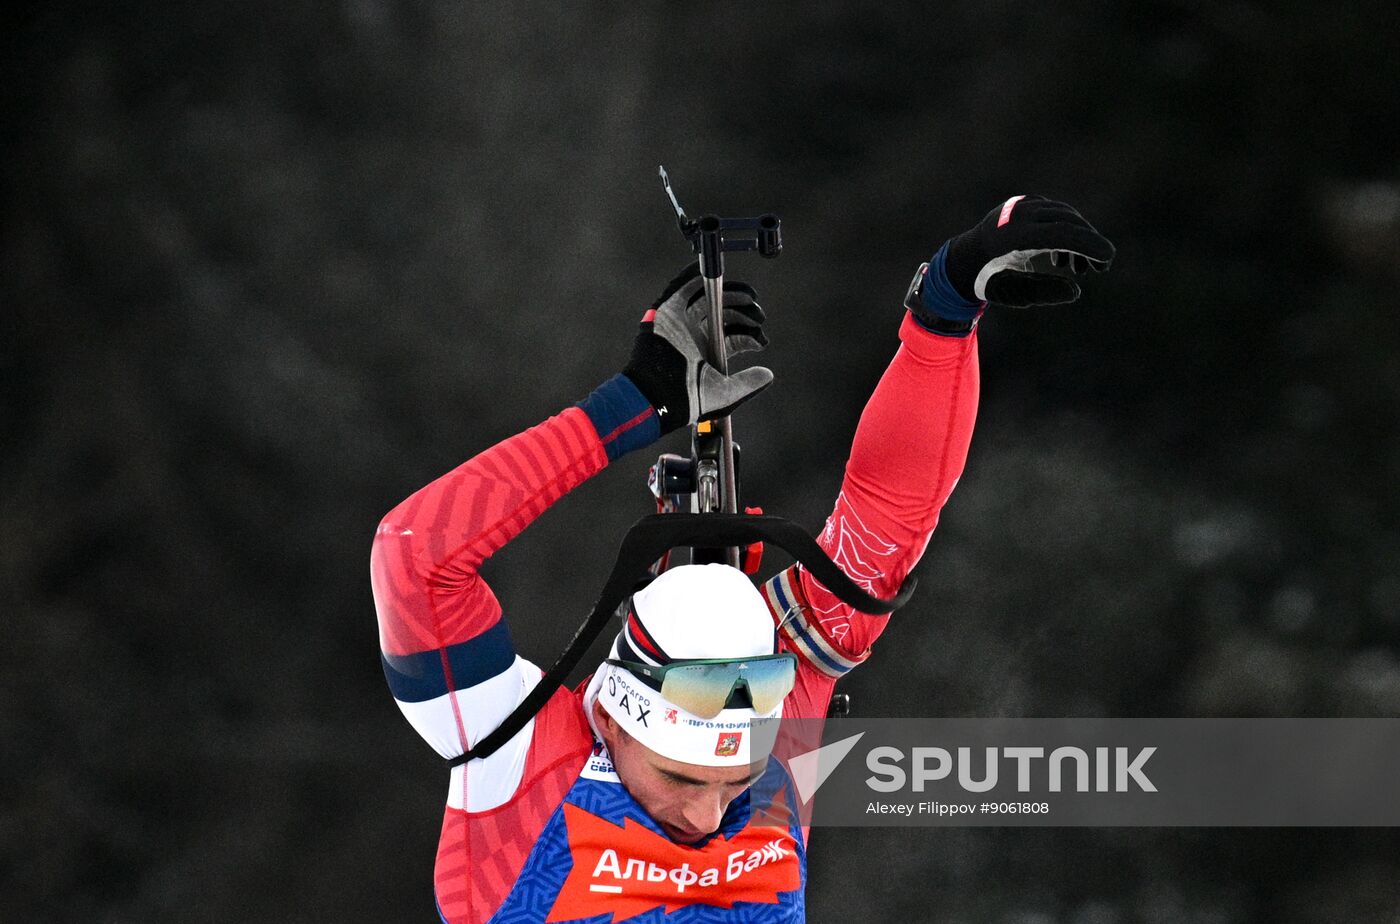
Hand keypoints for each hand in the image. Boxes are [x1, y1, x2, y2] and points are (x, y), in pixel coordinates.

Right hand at [623, 263, 773, 433]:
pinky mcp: (667, 312)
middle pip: (721, 315)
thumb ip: (748, 384)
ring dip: (729, 295)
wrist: (659, 395)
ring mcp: (680, 323)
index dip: (747, 333)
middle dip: (743, 312)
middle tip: (759, 315)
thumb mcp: (725, 393)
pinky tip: (715, 274)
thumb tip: (768, 374)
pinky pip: (681, 288)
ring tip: (749, 297)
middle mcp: (693, 336)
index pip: (730, 336)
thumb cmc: (688, 399)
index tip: (761, 337)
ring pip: (707, 300)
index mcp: (704, 353)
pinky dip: (695, 276)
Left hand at [913, 195, 1115, 331]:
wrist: (967, 258)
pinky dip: (1068, 232)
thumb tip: (1075, 291)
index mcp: (1012, 236)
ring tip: (1080, 270)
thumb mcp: (1014, 293)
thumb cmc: (990, 280)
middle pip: (1068, 221)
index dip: (1088, 244)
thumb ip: (1043, 292)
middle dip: (1089, 244)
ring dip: (1079, 241)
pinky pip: (1056, 214)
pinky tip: (1064, 260)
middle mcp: (1017, 214)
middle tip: (1101, 269)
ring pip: (1065, 216)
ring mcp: (1022, 204)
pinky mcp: (1027, 202)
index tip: (1108, 258)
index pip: (1061, 233)